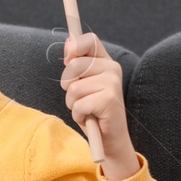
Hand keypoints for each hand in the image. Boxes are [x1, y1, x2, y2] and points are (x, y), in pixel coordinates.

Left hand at [61, 32, 138, 180]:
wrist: (110, 140)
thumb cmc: (93, 112)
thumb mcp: (82, 86)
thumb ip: (76, 65)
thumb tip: (68, 44)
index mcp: (106, 62)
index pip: (89, 40)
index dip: (74, 47)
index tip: (68, 59)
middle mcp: (112, 69)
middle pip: (74, 65)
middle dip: (68, 86)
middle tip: (79, 99)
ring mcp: (112, 83)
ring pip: (73, 88)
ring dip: (73, 104)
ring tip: (86, 110)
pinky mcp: (109, 99)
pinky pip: (78, 104)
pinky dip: (78, 115)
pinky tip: (90, 118)